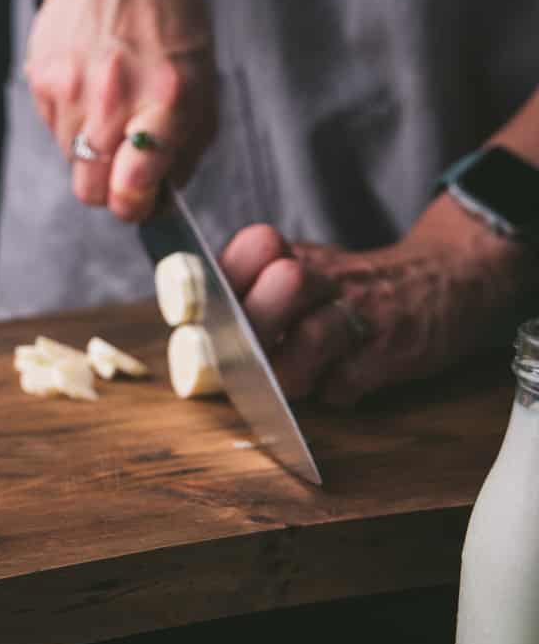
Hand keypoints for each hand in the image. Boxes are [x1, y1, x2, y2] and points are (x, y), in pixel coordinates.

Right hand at [28, 0, 215, 219]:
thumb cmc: (169, 18)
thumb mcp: (202, 78)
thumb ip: (186, 145)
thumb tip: (163, 198)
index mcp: (166, 97)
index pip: (133, 186)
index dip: (136, 206)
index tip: (141, 201)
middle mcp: (114, 95)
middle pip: (91, 189)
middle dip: (109, 188)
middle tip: (126, 166)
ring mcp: (70, 87)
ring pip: (71, 162)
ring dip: (91, 149)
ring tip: (111, 106)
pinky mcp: (41, 78)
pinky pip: (54, 128)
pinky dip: (72, 119)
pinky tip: (90, 83)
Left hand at [220, 198, 532, 405]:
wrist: (446, 279)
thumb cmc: (352, 287)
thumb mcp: (303, 267)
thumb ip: (251, 292)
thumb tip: (197, 336)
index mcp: (293, 254)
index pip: (251, 249)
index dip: (222, 283)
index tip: (203, 320)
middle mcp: (327, 275)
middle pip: (284, 284)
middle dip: (255, 331)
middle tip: (242, 363)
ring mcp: (364, 308)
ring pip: (315, 335)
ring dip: (291, 374)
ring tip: (287, 388)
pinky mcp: (395, 346)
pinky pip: (351, 379)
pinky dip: (335, 393)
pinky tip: (336, 388)